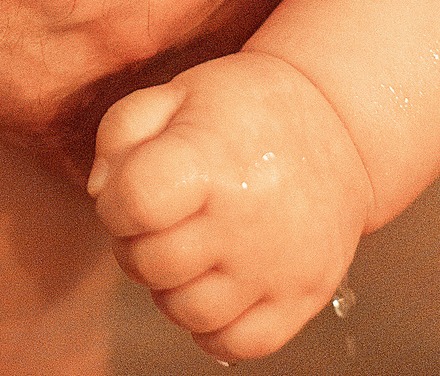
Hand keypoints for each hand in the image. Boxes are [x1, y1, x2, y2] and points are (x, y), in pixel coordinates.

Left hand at [92, 52, 371, 363]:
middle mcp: (244, 219)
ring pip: (187, 312)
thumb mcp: (175, 93)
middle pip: (151, 264)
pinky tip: (218, 284)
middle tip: (162, 219)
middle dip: (137, 243)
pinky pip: (235, 344)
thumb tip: (102, 193)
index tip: (133, 190)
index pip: (132, 205)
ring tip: (191, 249)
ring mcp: (277, 266)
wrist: (337, 124)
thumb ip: (120, 134)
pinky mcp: (303, 298)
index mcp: (208, 159)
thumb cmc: (243, 110)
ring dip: (172, 286)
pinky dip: (214, 326)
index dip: (115, 203)